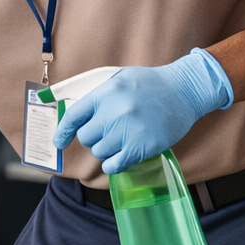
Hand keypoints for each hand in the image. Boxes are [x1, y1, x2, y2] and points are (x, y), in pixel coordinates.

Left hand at [53, 48, 232, 172]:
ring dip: (106, 150)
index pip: (73, 116)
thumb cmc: (150, 84)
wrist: (185, 91)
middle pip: (86, 137)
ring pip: (99, 152)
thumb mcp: (119, 79)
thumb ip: (97, 96)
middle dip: (93, 137)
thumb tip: (76, 116)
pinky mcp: (142, 147)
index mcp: (105, 93)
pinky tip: (120, 157)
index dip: (63, 131)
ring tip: (120, 139)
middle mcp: (113, 112)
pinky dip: (113, 164)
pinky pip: (115, 165)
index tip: (58, 142)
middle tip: (108, 132)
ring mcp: (127, 131)